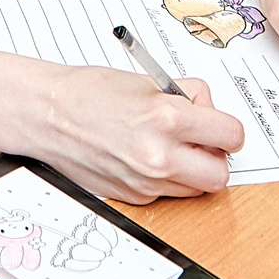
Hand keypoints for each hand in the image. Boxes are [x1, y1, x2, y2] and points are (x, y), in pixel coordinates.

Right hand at [31, 67, 245, 202]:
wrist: (47, 115)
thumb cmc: (88, 93)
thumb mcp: (148, 81)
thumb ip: (186, 96)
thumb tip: (208, 110)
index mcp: (166, 118)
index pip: (231, 135)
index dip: (228, 129)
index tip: (219, 125)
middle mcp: (159, 156)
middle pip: (220, 175)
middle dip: (216, 157)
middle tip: (201, 141)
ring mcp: (146, 182)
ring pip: (196, 190)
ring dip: (192, 171)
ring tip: (169, 147)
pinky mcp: (133, 198)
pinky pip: (168, 194)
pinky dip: (165, 179)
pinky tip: (145, 157)